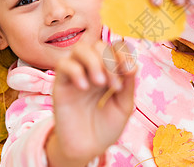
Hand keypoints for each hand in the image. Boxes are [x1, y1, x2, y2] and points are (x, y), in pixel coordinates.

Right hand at [47, 40, 135, 165]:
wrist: (87, 149)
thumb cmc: (106, 127)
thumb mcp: (124, 106)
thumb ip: (128, 85)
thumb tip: (132, 64)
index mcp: (109, 72)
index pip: (114, 48)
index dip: (122, 52)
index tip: (128, 69)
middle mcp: (92, 69)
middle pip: (98, 44)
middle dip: (109, 61)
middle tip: (113, 85)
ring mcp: (76, 75)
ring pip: (80, 48)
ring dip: (94, 61)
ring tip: (100, 83)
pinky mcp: (60, 84)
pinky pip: (63, 65)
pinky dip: (75, 71)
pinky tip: (84, 87)